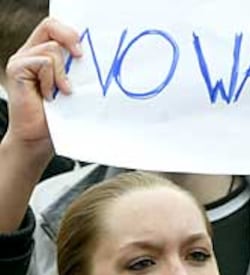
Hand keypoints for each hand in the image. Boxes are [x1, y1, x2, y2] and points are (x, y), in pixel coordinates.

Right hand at [4, 17, 81, 161]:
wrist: (38, 138)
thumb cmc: (58, 118)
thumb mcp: (72, 89)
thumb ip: (75, 71)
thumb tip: (98, 59)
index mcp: (43, 55)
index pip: (55, 28)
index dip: (71, 33)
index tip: (84, 52)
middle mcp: (31, 53)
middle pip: (50, 26)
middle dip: (70, 38)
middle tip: (80, 57)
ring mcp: (22, 60)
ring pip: (52, 49)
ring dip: (62, 74)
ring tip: (61, 93)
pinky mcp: (17, 69)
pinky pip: (43, 62)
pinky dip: (52, 80)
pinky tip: (49, 96)